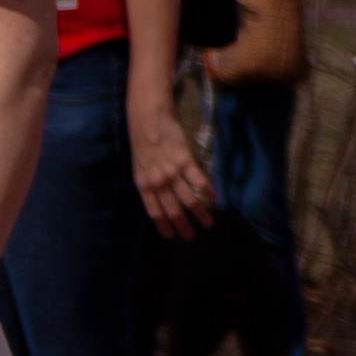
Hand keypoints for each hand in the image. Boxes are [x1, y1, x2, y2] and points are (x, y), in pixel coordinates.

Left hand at [131, 105, 214, 238]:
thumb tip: (161, 201)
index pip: (154, 211)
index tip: (172, 237)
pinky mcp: (185, 160)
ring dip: (200, 213)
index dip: (163, 225)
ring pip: (188, 198)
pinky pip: (198, 179)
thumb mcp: (140, 167)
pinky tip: (215, 199)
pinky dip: (208, 191)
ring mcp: (171, 171)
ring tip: (209, 223)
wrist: (148, 119)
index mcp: (143, 183)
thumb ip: (150, 184)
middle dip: (183, 225)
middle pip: (172, 209)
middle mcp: (157, 181)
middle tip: (192, 237)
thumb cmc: (143, 143)